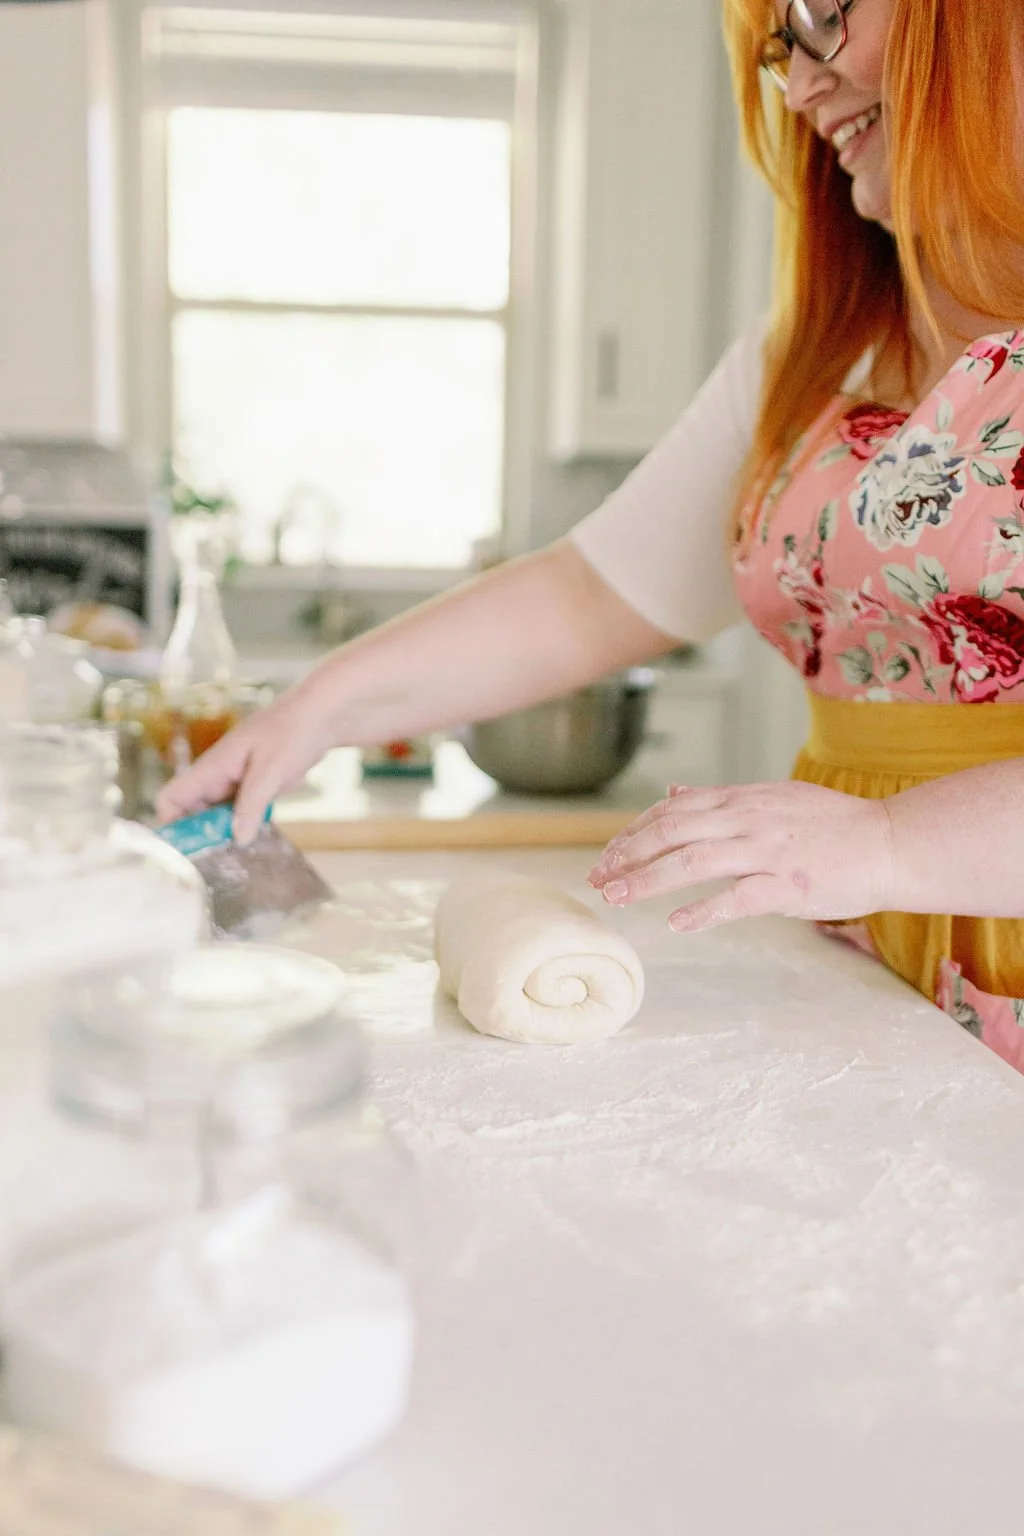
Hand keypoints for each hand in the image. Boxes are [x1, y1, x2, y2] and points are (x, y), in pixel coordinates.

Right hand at [155, 684, 337, 842]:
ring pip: (215, 816)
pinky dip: (242, 828)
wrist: (320, 716)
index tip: (185, 851)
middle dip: (199, 838)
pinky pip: (238, 813)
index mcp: (212, 767)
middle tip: (218, 864)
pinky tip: (257, 844)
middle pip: (191, 814)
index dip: (170, 824)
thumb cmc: (292, 732)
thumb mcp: (271, 770)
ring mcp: (235, 783)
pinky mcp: (253, 788)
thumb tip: (237, 838)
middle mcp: (218, 777)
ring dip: (222, 836)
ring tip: (237, 860)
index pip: (171, 797)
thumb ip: (252, 804)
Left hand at [587, 780, 895, 931]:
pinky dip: (704, 909)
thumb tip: (673, 793)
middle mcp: (747, 819)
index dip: (634, 832)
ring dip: (648, 879)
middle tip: (596, 878)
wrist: (889, 842)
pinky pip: (737, 897)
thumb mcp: (772, 798)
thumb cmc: (832, 825)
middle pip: (671, 831)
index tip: (608, 854)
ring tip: (616, 897)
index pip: (672, 810)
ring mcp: (767, 851)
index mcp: (742, 799)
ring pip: (693, 860)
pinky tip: (677, 923)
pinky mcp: (787, 884)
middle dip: (628, 854)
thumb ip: (720, 798)